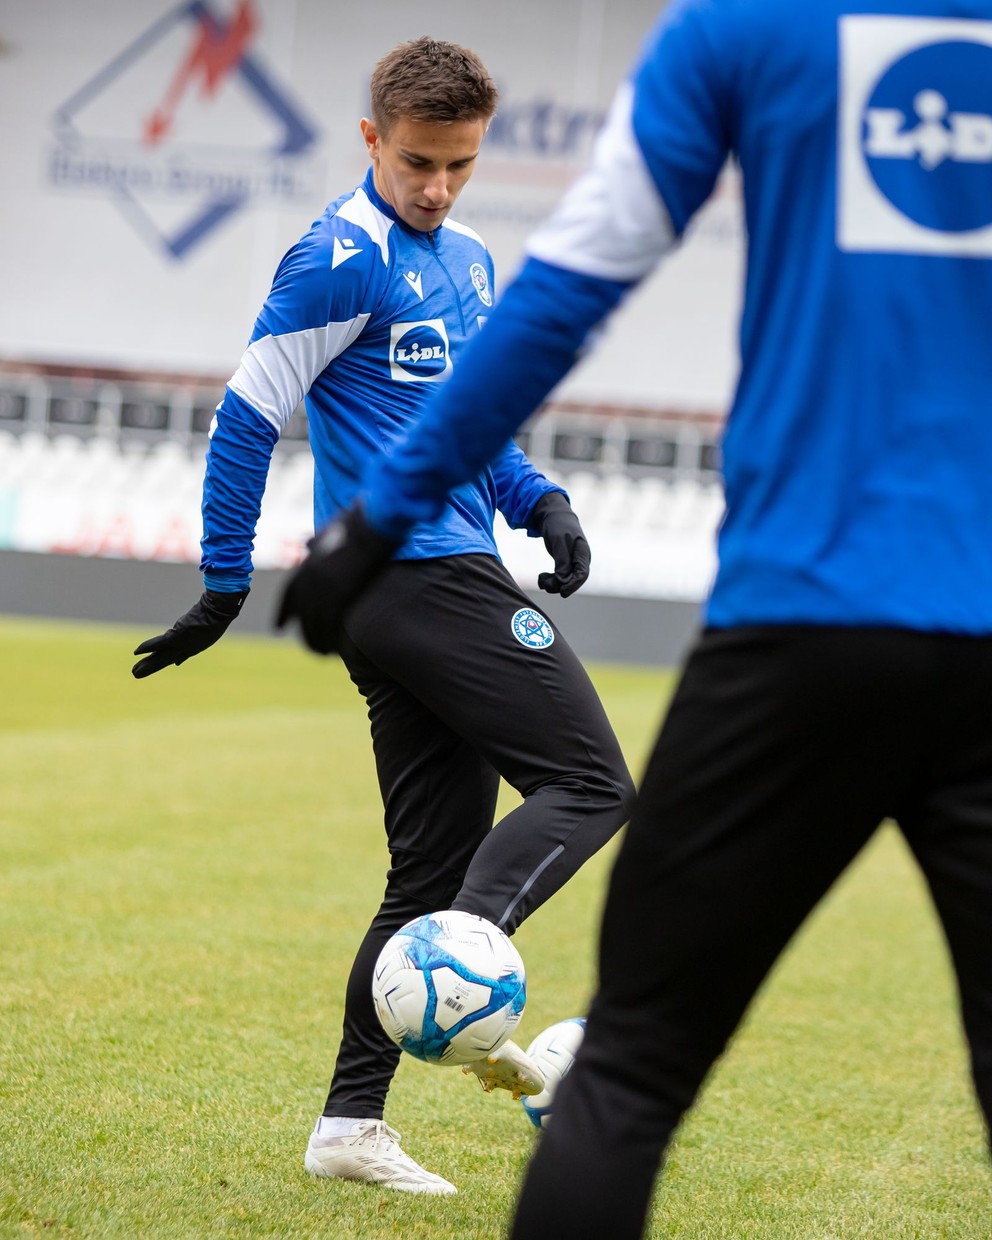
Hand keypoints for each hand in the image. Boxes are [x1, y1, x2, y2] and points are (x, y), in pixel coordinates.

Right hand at [132, 589, 248, 678]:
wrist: (218, 612)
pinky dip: (147, 647)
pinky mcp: (176, 636)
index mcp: (196, 646)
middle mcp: (187, 648)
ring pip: (160, 656)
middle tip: (137, 674)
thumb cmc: (218, 615)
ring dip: (146, 664)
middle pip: (165, 659)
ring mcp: (182, 643)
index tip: (172, 664)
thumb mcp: (212, 626)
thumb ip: (205, 628)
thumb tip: (205, 628)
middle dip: (151, 667)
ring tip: (134, 672)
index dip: (174, 660)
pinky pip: (158, 643)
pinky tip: (136, 652)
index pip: (180, 655)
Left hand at [275, 503, 398, 654]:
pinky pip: (333, 625)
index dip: (283, 613)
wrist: (373, 523)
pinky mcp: (343, 596)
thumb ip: (318, 541)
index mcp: (308, 564)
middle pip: (302, 615)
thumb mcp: (330, 529)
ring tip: (322, 654)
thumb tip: (308, 543)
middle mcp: (312, 579)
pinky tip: (336, 651)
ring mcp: (326, 588)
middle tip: (309, 647)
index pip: (289, 595)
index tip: (277, 628)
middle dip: (305, 633)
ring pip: (315, 624)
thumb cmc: (358, 522)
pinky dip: (332, 640)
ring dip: (317, 641)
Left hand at [530, 491, 590, 597]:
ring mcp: (573, 562)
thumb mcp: (559, 540)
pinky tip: (542, 576)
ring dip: (553, 583)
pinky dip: (551, 579)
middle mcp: (580, 559)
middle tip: (543, 583)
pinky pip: (560, 576)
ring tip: (540, 579)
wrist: (553, 514)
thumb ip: (562, 560)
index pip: (582, 575)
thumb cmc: (558, 525)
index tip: (562, 592)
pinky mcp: (565, 563)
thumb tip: (563, 580)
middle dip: (559, 585)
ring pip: (565, 580)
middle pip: (573, 580)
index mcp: (582, 553)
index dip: (573, 586)